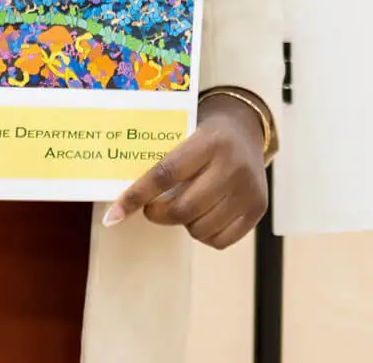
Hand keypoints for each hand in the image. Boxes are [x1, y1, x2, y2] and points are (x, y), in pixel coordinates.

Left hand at [102, 93, 267, 247]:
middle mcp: (233, 166)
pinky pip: (219, 240)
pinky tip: (205, 215)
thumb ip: (161, 164)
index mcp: (210, 141)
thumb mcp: (185, 136)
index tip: (114, 215)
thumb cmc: (205, 137)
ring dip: (184, 223)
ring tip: (187, 205)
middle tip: (152, 209)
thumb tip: (121, 202)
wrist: (247, 132)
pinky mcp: (258, 209)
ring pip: (199, 228)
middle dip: (158, 214)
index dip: (137, 196)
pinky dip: (205, 234)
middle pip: (183, 208)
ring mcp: (249, 190)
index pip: (166, 174)